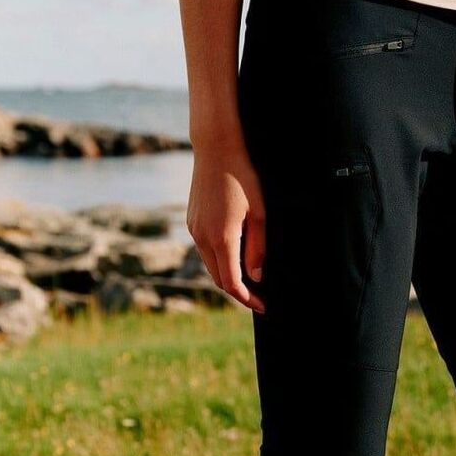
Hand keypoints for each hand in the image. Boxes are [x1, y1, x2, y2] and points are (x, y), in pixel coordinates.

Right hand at [187, 137, 265, 311]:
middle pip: (218, 278)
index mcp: (221, 238)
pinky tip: (235, 256)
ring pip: (210, 265)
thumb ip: (258, 248)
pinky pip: (205, 249)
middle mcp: (202, 237)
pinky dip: (219, 260)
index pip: (232, 283)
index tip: (263, 306)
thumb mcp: (260, 214)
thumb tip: (255, 276)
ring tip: (249, 279)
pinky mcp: (192, 221)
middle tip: (259, 296)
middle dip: (238, 292)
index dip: (248, 299)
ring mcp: (194, 229)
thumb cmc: (244, 178)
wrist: (216, 149)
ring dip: (227, 275)